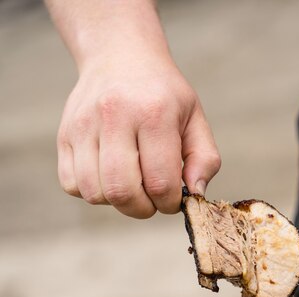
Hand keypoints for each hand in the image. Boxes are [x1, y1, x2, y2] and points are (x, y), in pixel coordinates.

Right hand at [57, 54, 219, 217]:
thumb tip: (195, 195)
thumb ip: (204, 159)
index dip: (169, 203)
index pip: (159, 182)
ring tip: (131, 185)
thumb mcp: (194, 118)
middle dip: (142, 209)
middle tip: (151, 200)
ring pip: (94, 193)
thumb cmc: (162, 95)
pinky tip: (109, 176)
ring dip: (117, 202)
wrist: (120, 55)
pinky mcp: (64, 135)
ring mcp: (83, 125)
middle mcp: (114, 116)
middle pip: (122, 191)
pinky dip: (93, 192)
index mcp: (153, 113)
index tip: (173, 199)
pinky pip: (72, 185)